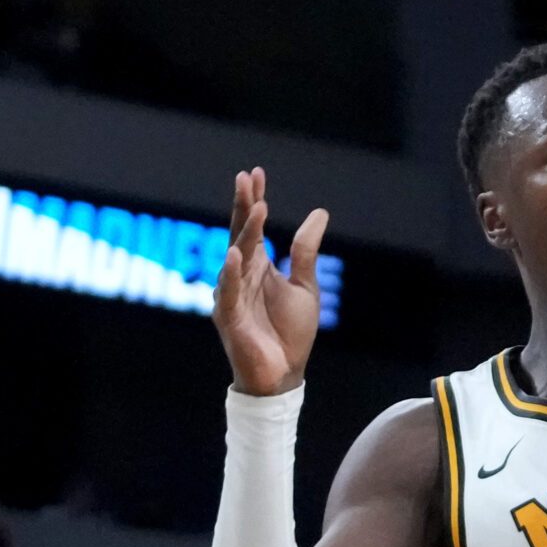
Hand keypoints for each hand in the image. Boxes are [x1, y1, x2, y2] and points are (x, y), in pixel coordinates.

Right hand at [214, 168, 330, 396]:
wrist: (284, 373)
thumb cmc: (290, 331)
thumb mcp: (304, 285)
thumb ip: (306, 250)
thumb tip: (319, 213)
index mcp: (257, 267)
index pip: (253, 227)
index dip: (253, 201)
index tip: (255, 173)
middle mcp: (240, 275)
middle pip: (241, 234)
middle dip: (244, 206)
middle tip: (246, 178)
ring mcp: (231, 294)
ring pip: (236, 256)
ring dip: (245, 232)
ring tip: (256, 206)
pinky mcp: (229, 317)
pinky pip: (227, 292)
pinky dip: (231, 273)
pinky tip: (236, 254)